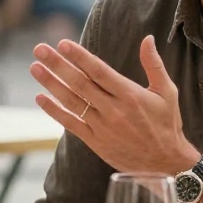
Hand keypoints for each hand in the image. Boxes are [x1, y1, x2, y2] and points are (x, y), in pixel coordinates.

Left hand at [30, 36, 197, 175]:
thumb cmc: (167, 124)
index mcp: (130, 95)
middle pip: (80, 83)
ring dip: (51, 84)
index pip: (99, 71)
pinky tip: (40, 98)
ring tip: (34, 68)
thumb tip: (147, 38)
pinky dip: (54, 111)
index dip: (79, 56)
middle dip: (57, 64)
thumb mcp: (167, 92)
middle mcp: (114, 110)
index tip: (62, 43)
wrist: (166, 164)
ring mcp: (102, 127)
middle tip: (39, 49)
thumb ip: (154, 64)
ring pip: (72, 102)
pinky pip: (71, 124)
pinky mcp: (95, 141)